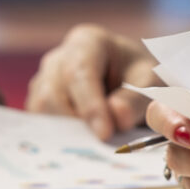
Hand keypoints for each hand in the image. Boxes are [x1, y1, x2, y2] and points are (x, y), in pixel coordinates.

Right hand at [26, 24, 157, 139]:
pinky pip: (38, 123)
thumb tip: (116, 117)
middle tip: (102, 144)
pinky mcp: (39, 103)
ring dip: (65, 132)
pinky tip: (80, 147)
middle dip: (75, 122)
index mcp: (87, 42)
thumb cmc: (140, 77)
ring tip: (94, 145)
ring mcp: (44, 80)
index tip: (105, 133)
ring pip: (41, 110)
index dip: (90, 105)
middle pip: (52, 93)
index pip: (79, 72)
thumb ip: (136, 99)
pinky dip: (57, 138)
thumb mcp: (150, 83)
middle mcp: (59, 58)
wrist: (130, 82)